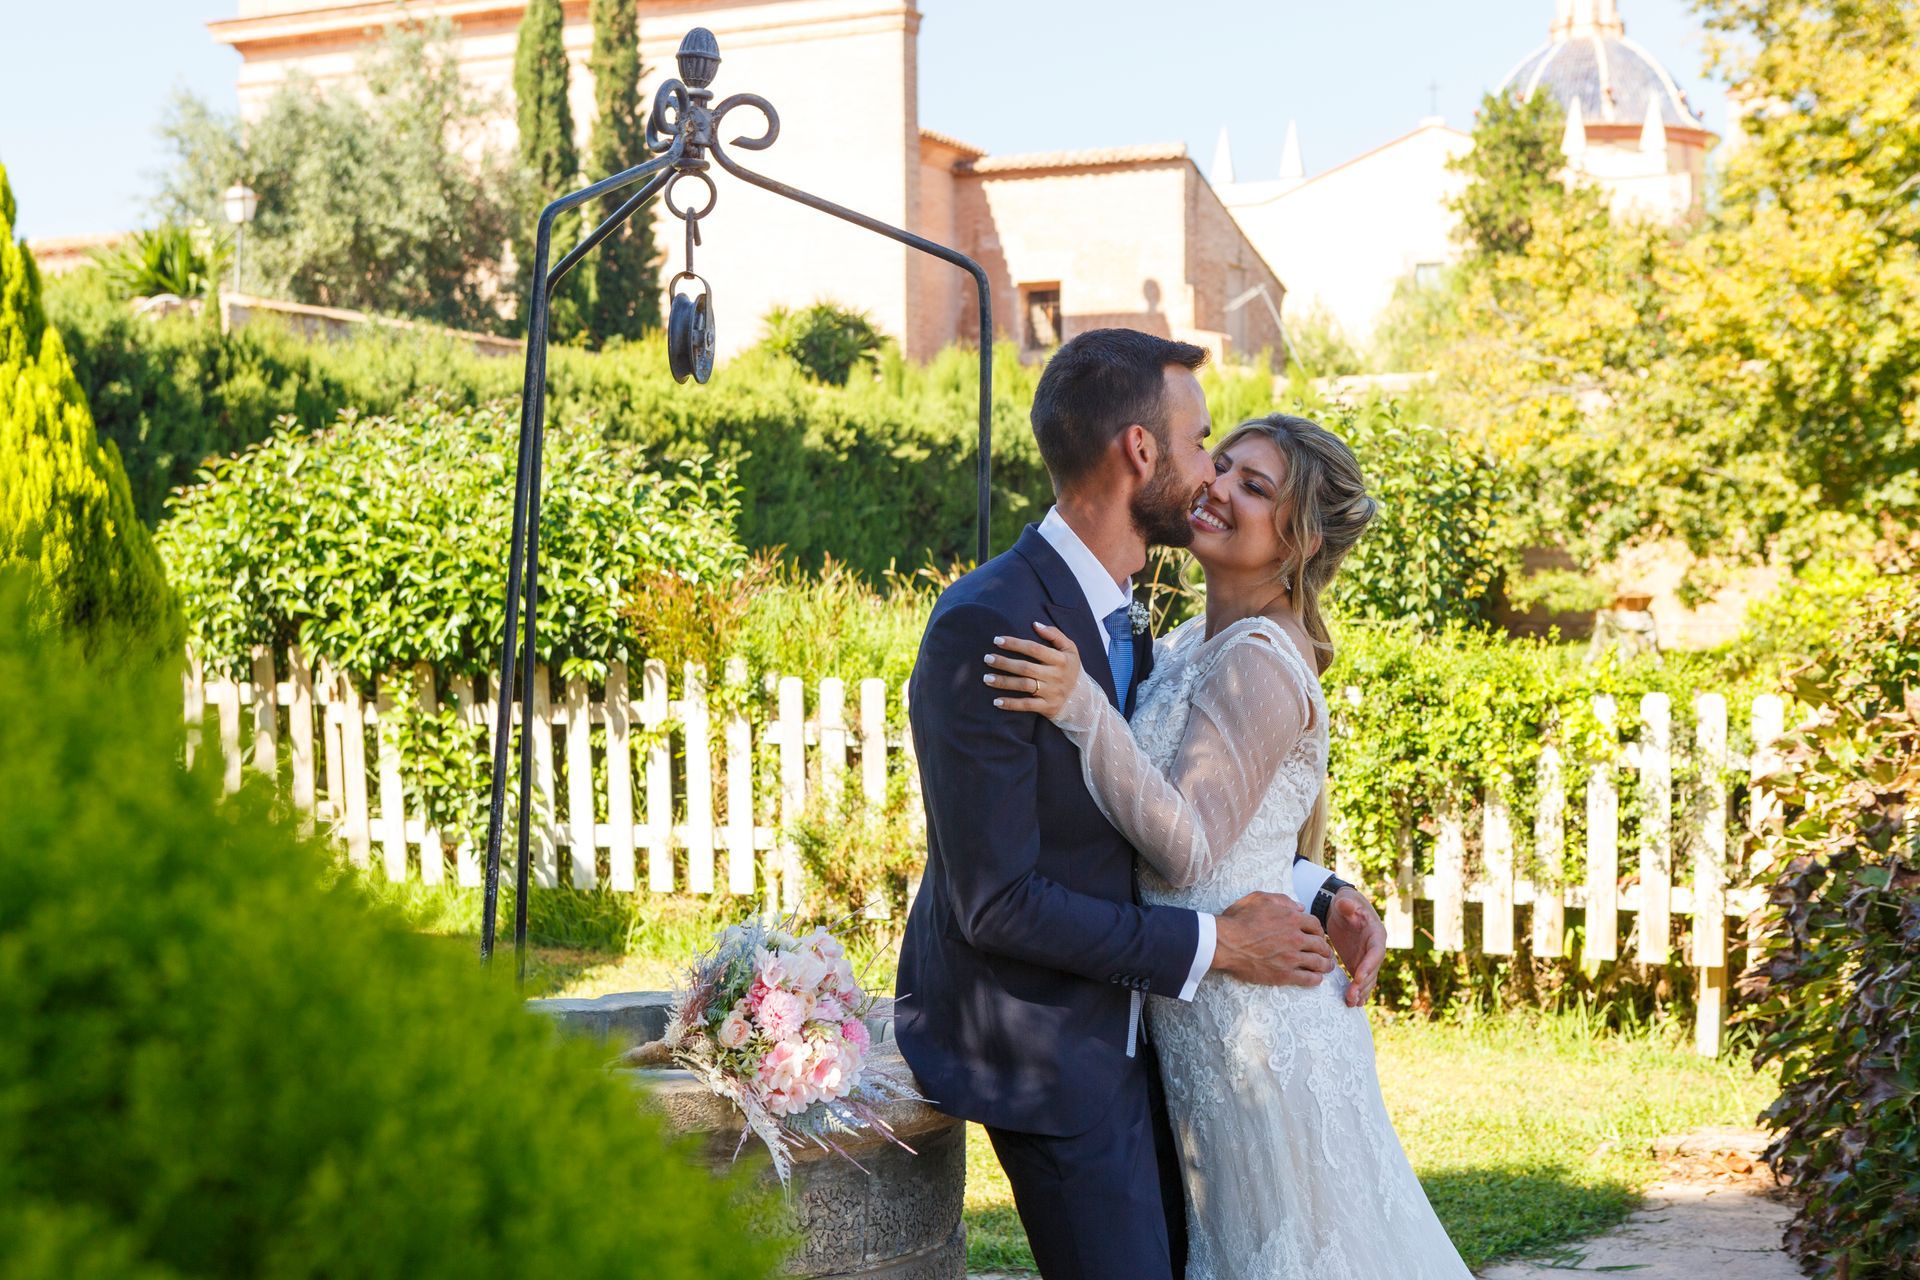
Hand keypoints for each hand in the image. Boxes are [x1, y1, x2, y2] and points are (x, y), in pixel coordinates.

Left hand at [982, 622, 1080, 719]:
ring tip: (986, 678)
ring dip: (1004, 682)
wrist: (1083, 700)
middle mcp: (1055, 675)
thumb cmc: (1071, 669)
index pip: (1034, 649)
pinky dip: (1011, 704)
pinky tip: (996, 701)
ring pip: (1024, 686)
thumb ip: (1055, 635)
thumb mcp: (1070, 650)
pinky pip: (1027, 706)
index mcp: (1060, 659)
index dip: (1015, 643)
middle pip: (1026, 667)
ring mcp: (1051, 692)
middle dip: (1004, 662)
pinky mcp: (1047, 707)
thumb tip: (1035, 624)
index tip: (997, 640)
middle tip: (987, 658)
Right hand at [1211, 891, 1335, 987]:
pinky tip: (1316, 978)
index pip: (1316, 925)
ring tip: (1327, 967)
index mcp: (1291, 918)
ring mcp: (1291, 957)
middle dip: (1325, 949)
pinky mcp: (1284, 974)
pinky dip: (1316, 979)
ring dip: (1325, 965)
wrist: (1225, 943)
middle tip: (1325, 953)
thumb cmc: (1238, 919)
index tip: (1318, 936)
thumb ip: (1282, 900)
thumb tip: (1299, 906)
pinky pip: (1308, 979)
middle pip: (1320, 944)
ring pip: (1318, 962)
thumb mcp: (1259, 898)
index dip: (1319, 931)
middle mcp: (1295, 938)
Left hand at [1326, 887, 1385, 1006]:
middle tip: (1351, 996)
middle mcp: (1375, 948)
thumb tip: (1346, 905)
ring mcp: (1367, 958)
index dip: (1369, 965)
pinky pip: (1361, 980)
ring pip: (1368, 978)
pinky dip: (1359, 991)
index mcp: (1376, 934)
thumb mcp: (1346, 901)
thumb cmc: (1345, 904)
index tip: (1357, 977)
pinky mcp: (1359, 963)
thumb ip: (1347, 905)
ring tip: (1351, 1003)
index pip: (1376, 952)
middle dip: (1363, 984)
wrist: (1343, 910)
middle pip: (1372, 969)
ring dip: (1361, 991)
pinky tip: (1353, 1003)